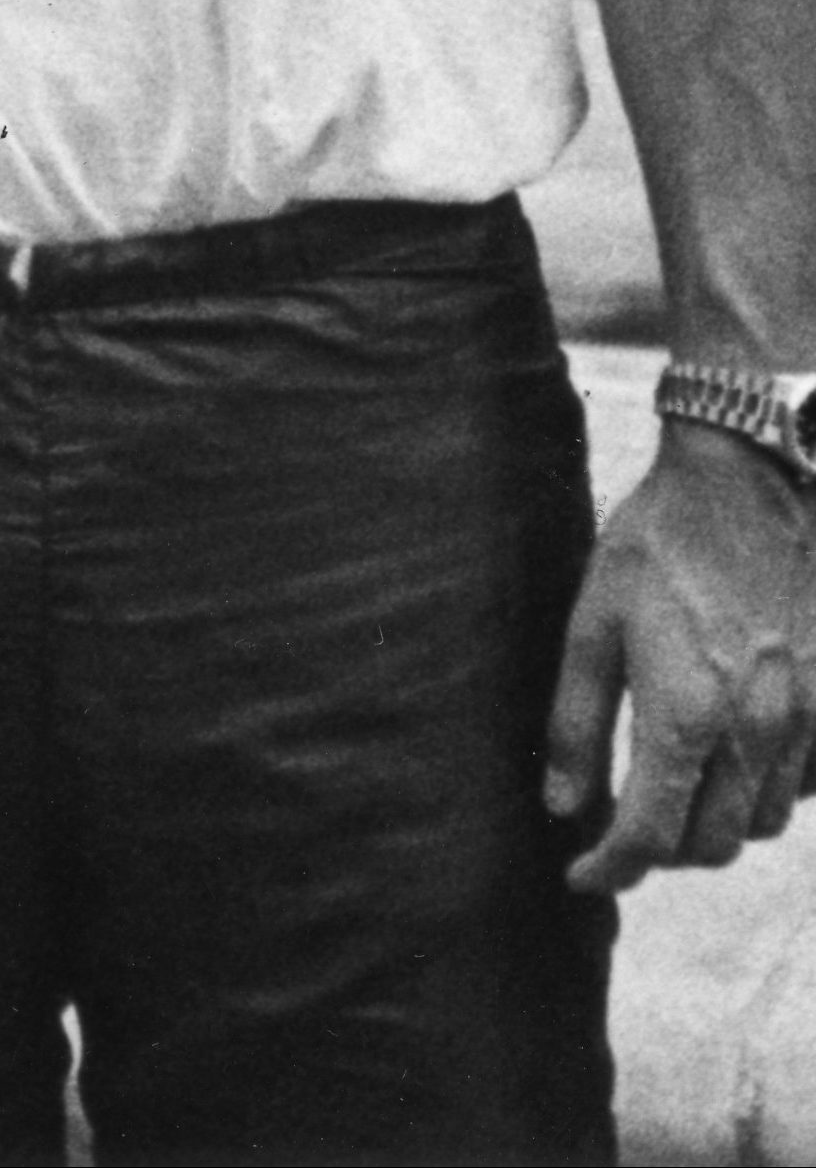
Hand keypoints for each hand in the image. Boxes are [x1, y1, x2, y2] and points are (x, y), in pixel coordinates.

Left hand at [546, 423, 815, 890]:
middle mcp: (754, 732)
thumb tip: (563, 805)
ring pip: (762, 822)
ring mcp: (805, 719)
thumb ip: (577, 722)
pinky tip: (729, 756)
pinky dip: (763, 791)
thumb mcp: (593, 621)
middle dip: (662, 852)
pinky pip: (804, 785)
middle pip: (712, 844)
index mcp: (686, 717)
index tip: (581, 874)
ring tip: (673, 792)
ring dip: (714, 824)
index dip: (611, 868)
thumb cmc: (658, 543)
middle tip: (623, 827)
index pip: (651, 836)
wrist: (747, 481)